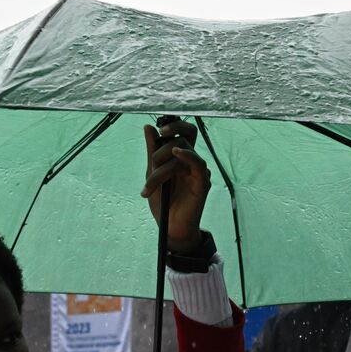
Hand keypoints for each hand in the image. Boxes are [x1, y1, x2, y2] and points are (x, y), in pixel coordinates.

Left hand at [141, 119, 210, 254]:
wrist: (169, 228)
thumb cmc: (162, 203)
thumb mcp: (151, 174)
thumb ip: (152, 151)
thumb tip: (148, 127)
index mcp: (180, 157)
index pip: (184, 131)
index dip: (175, 123)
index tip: (160, 128)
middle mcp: (191, 161)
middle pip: (183, 136)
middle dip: (160, 147)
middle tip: (151, 162)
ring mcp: (197, 171)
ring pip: (182, 151)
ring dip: (161, 165)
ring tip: (150, 185)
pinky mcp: (202, 182)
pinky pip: (198, 163)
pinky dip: (187, 155)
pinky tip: (175, 153)